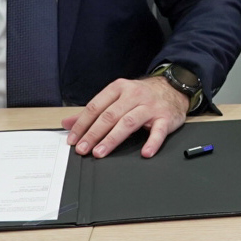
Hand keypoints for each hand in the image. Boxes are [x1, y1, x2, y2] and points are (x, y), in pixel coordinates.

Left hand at [61, 77, 188, 157]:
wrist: (173, 89)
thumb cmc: (141, 96)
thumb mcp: (117, 97)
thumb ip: (93, 111)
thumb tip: (68, 122)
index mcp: (119, 88)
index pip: (96, 107)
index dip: (82, 124)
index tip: (73, 139)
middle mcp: (134, 95)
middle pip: (110, 116)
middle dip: (93, 134)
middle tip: (83, 149)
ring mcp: (150, 107)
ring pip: (129, 122)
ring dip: (112, 139)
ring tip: (100, 152)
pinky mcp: (165, 118)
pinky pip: (158, 131)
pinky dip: (152, 142)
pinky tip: (145, 152)